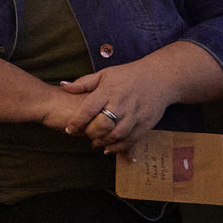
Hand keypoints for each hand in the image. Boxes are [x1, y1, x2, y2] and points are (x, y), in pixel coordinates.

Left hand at [56, 66, 174, 154]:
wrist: (160, 78)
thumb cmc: (128, 75)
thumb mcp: (105, 74)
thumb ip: (84, 83)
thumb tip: (63, 86)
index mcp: (110, 90)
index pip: (89, 108)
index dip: (77, 121)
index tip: (68, 129)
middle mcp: (123, 103)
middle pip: (103, 124)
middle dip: (90, 133)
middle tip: (82, 135)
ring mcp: (136, 114)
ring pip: (117, 135)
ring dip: (103, 141)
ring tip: (94, 142)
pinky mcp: (146, 123)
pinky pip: (131, 140)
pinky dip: (118, 147)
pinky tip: (108, 148)